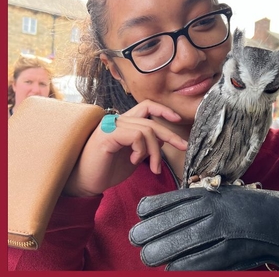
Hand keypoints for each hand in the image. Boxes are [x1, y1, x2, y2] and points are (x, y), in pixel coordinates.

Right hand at [63, 100, 187, 196]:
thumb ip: (146, 146)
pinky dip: (141, 150)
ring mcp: (111, 126)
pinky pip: (135, 136)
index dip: (163, 110)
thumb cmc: (106, 171)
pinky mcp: (107, 135)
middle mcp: (117, 120)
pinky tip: (134, 161)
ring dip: (155, 151)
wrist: (84, 183)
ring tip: (154, 167)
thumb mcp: (133, 157)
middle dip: (170, 134)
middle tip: (183, 146)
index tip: (178, 119)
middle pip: (151, 119)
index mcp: (124, 123)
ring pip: (146, 129)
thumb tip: (163, 140)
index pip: (147, 106)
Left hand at [129, 186, 278, 270]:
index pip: (158, 204)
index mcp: (204, 194)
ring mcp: (216, 234)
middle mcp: (207, 212)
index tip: (141, 219)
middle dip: (143, 238)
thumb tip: (160, 211)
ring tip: (151, 257)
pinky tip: (173, 265)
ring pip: (170, 250)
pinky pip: (191, 265)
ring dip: (157, 255)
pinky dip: (179, 266)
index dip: (144, 214)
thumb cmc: (248, 205)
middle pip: (157, 229)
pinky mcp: (225, 255)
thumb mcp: (221, 193)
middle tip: (140, 243)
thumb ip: (194, 199)